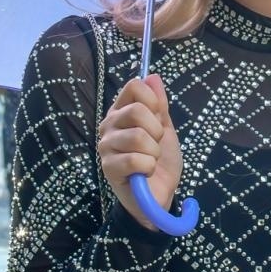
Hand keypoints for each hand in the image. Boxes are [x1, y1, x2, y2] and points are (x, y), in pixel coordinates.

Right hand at [99, 74, 182, 231]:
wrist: (160, 194)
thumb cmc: (160, 160)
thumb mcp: (165, 129)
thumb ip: (159, 105)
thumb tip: (153, 76)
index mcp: (121, 112)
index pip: (134, 87)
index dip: (153, 100)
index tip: (158, 118)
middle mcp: (109, 125)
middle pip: (137, 110)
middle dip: (156, 131)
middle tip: (155, 145)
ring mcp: (106, 146)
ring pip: (138, 136)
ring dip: (154, 152)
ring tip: (150, 160)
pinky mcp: (108, 168)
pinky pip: (135, 159)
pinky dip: (148, 167)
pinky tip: (144, 172)